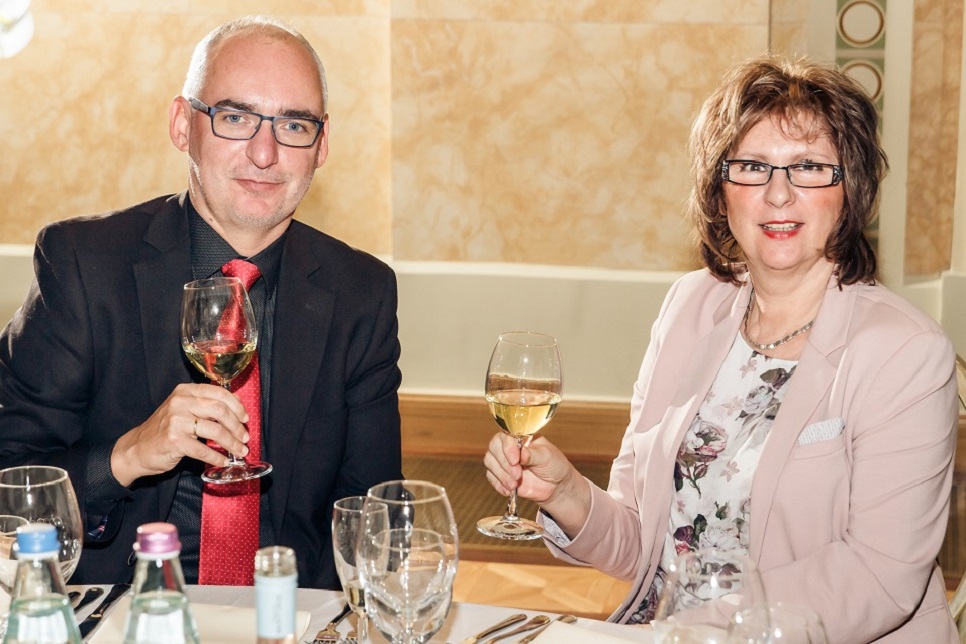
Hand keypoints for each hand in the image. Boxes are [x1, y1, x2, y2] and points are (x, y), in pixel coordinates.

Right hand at [110, 383, 250, 485]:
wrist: (136, 449)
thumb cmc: (164, 429)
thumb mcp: (182, 409)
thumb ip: (204, 406)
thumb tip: (237, 411)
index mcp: (185, 391)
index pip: (219, 393)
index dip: (237, 406)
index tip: (245, 418)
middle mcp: (181, 402)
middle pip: (220, 411)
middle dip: (237, 426)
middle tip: (245, 438)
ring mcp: (176, 421)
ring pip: (215, 431)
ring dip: (232, 443)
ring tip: (240, 451)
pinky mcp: (174, 441)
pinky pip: (203, 450)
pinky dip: (217, 457)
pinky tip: (224, 461)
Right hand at [483, 433, 590, 535]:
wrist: (555, 486)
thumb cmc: (554, 465)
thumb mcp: (547, 457)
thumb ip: (534, 454)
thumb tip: (522, 453)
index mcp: (521, 436)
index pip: (506, 436)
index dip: (508, 448)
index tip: (515, 460)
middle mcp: (510, 446)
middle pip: (494, 448)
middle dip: (504, 464)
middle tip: (518, 475)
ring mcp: (504, 461)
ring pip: (490, 462)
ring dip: (501, 475)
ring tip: (514, 484)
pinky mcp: (501, 475)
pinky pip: (491, 477)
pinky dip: (498, 484)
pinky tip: (509, 490)